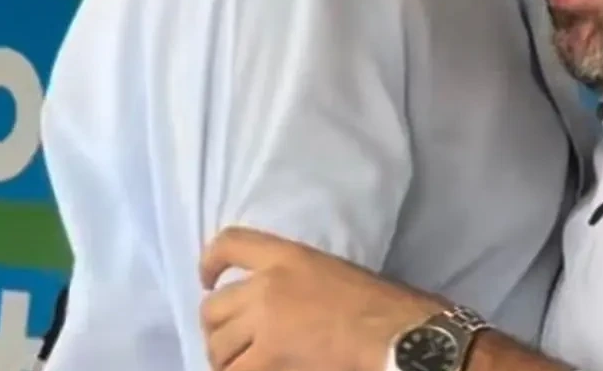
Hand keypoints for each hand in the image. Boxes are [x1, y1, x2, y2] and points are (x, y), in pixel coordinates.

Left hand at [199, 226, 442, 370]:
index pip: (230, 243)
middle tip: (233, 345)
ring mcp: (265, 324)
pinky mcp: (268, 360)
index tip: (207, 280)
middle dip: (217, 330)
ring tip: (243, 367)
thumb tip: (270, 307)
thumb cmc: (378, 305)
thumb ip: (295, 282)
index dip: (209, 262)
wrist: (394, 335)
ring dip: (227, 361)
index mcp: (288, 256)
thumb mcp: (333, 273)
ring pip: (217, 347)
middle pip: (213, 308)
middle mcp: (268, 285)